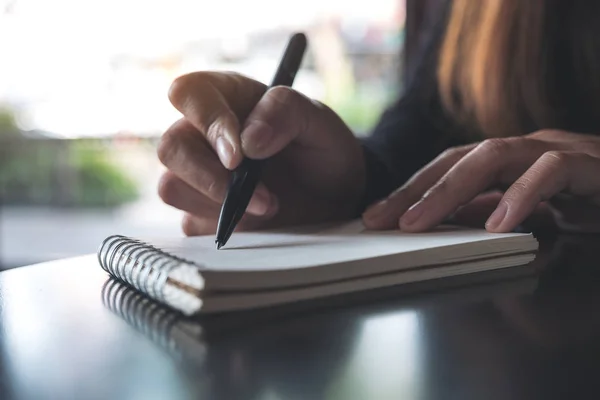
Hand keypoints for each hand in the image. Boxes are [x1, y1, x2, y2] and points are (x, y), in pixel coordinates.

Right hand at [157, 72, 364, 234]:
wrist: (336, 197)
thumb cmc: (323, 150)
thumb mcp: (318, 121)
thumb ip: (284, 112)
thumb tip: (246, 140)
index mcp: (226, 97)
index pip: (188, 93)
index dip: (206, 122)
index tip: (239, 156)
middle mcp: (204, 134)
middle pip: (171, 148)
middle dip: (212, 177)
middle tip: (261, 195)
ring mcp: (199, 174)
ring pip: (172, 188)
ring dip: (221, 205)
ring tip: (268, 205)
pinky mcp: (201, 212)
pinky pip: (191, 224)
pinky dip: (227, 227)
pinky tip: (257, 220)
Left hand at [363, 129, 599, 232]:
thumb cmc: (589, 200)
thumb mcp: (528, 213)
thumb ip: (491, 211)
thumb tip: (446, 222)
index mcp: (507, 160)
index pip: (448, 167)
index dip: (410, 188)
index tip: (376, 215)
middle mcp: (525, 147)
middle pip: (458, 159)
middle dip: (415, 190)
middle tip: (380, 219)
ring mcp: (556, 149)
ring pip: (493, 157)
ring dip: (449, 190)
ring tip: (419, 223)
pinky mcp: (588, 162)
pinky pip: (550, 172)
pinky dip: (521, 196)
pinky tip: (498, 225)